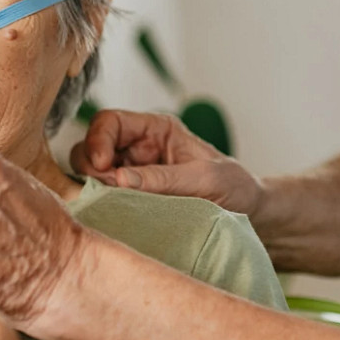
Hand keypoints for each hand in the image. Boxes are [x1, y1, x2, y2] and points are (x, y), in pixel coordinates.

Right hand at [70, 109, 264, 215]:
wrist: (249, 212)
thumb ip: (162, 178)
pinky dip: (101, 207)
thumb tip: (116, 180)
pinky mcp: (131, 201)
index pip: (109, 122)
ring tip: (112, 207)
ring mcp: (132, 175)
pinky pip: (103, 200)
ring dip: (93, 190)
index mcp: (156, 130)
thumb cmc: (233, 186)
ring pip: (90, 176)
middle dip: (90, 168)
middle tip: (105, 193)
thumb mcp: (204, 179)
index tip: (104, 168)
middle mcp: (138, 149)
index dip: (98, 140)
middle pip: (91, 148)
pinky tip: (113, 217)